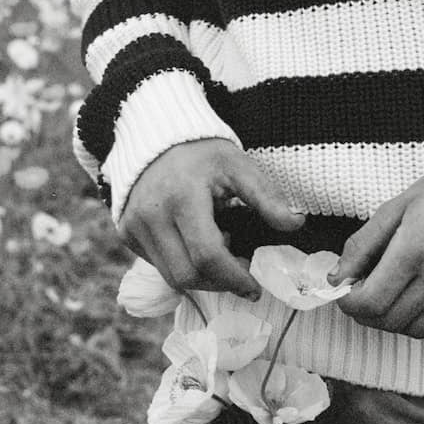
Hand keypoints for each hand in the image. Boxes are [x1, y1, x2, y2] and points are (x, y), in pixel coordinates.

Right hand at [118, 139, 304, 299]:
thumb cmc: (203, 153)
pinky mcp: (126, 233)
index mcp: (182, 196)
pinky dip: (181, 265)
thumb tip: (296, 223)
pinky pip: (157, 264)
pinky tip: (195, 242)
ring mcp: (134, 226)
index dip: (233, 278)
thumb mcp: (239, 166)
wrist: (157, 138)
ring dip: (201, 277)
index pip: (207, 255)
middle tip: (240, 272)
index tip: (254, 286)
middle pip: (186, 274)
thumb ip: (267, 196)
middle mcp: (151, 214)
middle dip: (219, 283)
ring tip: (218, 249)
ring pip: (170, 276)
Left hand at [330, 162, 423, 338]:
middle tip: (364, 295)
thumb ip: (363, 244)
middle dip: (367, 314)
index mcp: (415, 247)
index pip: (372, 302)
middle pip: (390, 321)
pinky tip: (419, 296)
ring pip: (416, 330)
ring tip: (391, 296)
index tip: (346, 294)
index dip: (350, 304)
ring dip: (395, 320)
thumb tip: (338, 277)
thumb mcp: (395, 207)